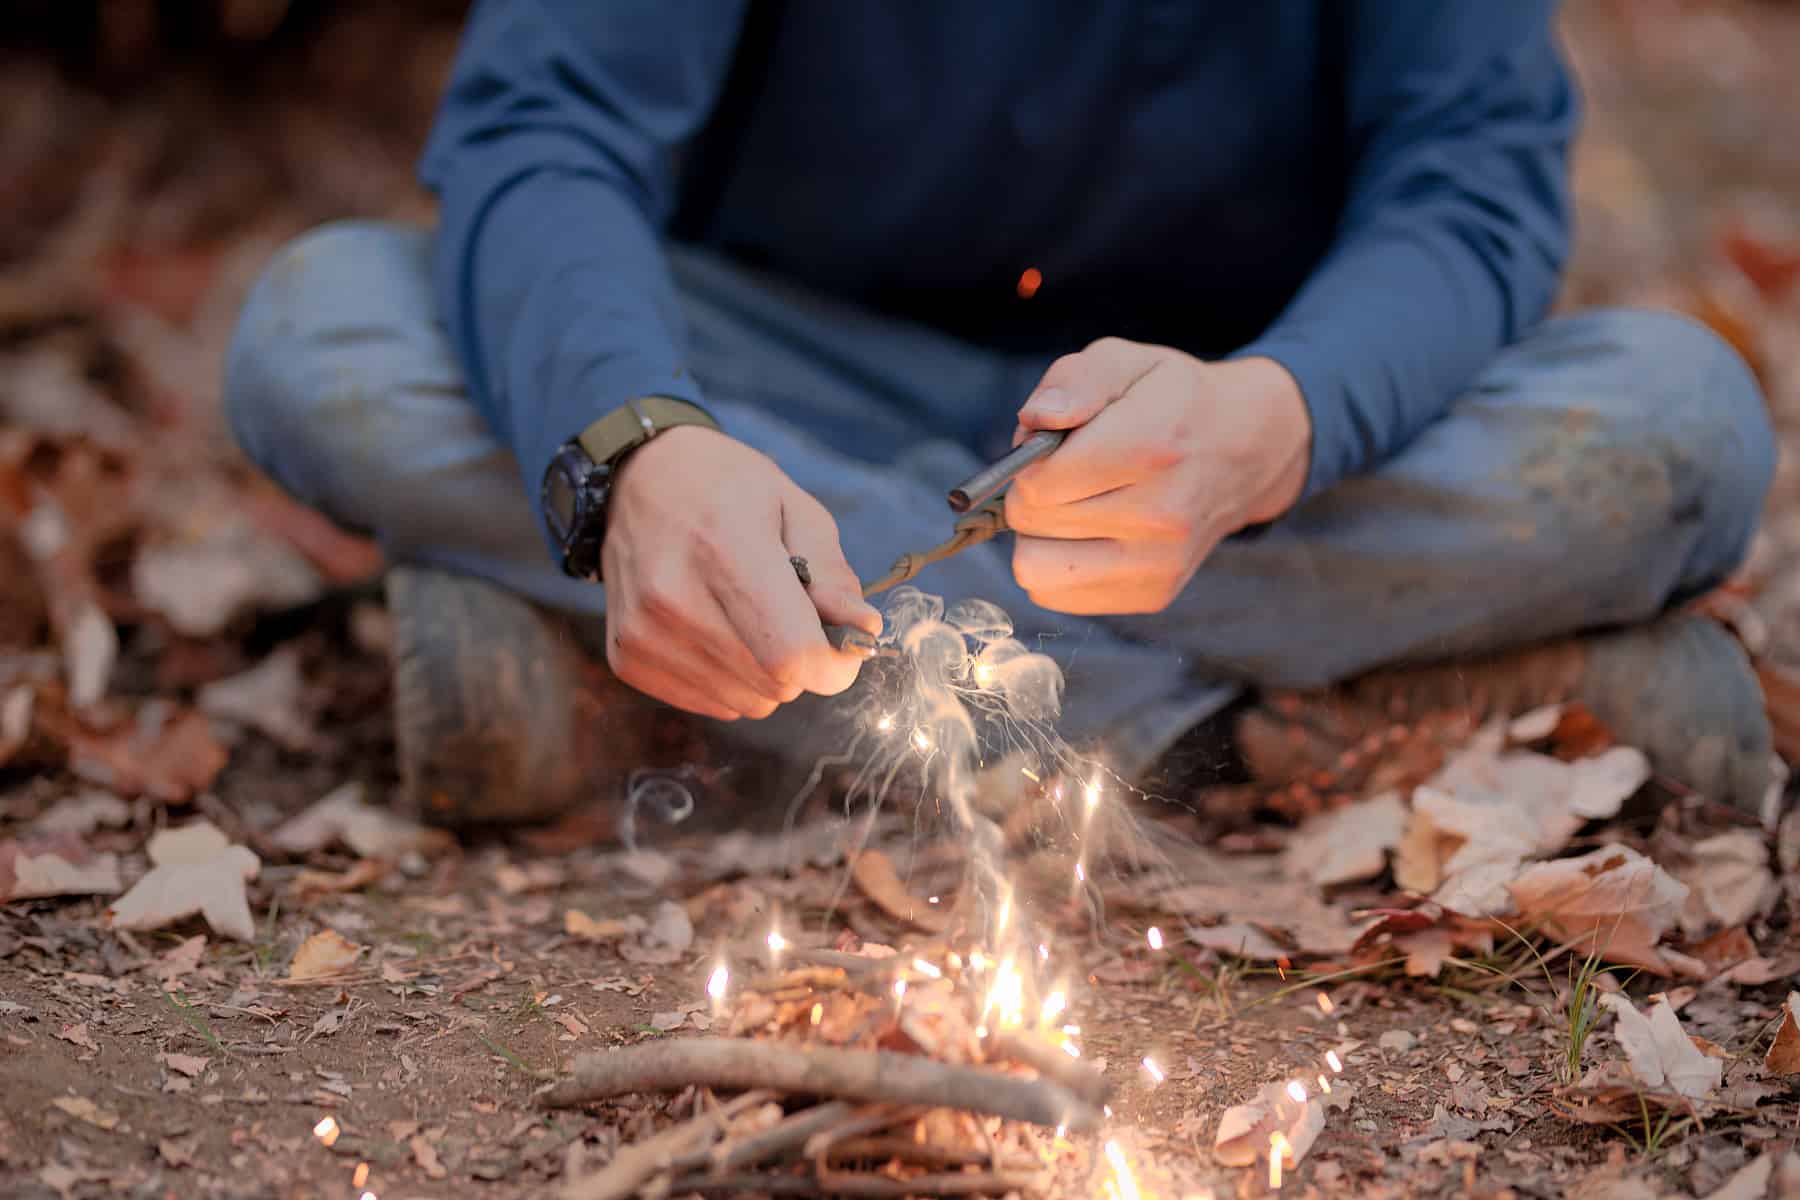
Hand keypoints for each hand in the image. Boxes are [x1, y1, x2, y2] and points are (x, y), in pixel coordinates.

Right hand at [601, 426, 880, 719]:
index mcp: (724, 549)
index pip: (792, 655)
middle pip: (775, 684)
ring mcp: (644, 633)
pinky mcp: (627, 657)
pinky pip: (713, 703)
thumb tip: (864, 630)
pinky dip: (729, 677)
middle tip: (788, 613)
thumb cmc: (728, 488)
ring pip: (747, 703)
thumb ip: (833, 577)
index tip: (842, 646)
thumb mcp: (795, 509)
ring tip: (745, 615)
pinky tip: (715, 628)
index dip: (834, 665)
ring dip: (764, 672)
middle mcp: (673, 597)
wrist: (640, 478)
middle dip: (800, 660)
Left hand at [1005, 338, 1310, 614]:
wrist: (1244, 449)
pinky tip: (1090, 534)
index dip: (1029, 460)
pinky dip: (1058, 565)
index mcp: (1152, 446)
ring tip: (1074, 506)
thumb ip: (1074, 381)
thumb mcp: (1125, 362)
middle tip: (1066, 474)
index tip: (1053, 447)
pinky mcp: (1153, 595)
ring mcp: (1160, 563)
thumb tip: (1037, 421)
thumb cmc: (1171, 401)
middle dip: (1033, 493)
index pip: (1041, 482)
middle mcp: (1162, 513)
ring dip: (1039, 536)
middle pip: (1033, 522)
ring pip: (1035, 569)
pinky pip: (1056, 595)